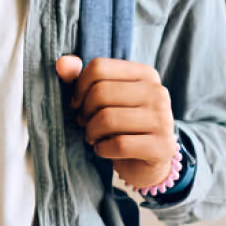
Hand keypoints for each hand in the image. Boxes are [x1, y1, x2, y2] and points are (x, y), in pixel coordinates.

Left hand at [56, 55, 175, 190]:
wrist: (147, 162)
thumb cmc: (121, 124)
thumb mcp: (104, 98)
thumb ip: (80, 78)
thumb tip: (62, 64)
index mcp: (145, 74)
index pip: (99, 67)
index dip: (79, 87)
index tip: (77, 103)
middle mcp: (158, 92)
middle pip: (101, 92)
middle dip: (84, 111)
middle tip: (84, 123)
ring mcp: (163, 119)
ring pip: (108, 119)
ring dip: (91, 132)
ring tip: (93, 136)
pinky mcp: (162, 147)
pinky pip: (119, 144)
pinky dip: (102, 149)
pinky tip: (103, 149)